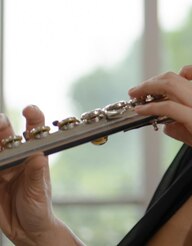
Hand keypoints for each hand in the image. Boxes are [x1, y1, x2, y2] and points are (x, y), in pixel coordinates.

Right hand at [0, 106, 77, 244]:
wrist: (27, 229)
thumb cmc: (38, 207)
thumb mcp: (38, 192)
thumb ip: (36, 175)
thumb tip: (38, 156)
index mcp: (33, 156)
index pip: (34, 131)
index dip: (33, 117)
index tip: (29, 109)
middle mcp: (16, 158)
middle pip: (6, 136)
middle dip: (2, 125)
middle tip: (0, 122)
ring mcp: (1, 168)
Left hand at [129, 64, 191, 181]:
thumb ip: (185, 130)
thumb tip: (167, 126)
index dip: (179, 73)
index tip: (164, 85)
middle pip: (175, 76)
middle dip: (152, 81)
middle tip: (138, 90)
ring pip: (171, 85)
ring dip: (148, 88)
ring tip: (135, 96)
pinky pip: (170, 108)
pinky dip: (151, 107)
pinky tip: (142, 112)